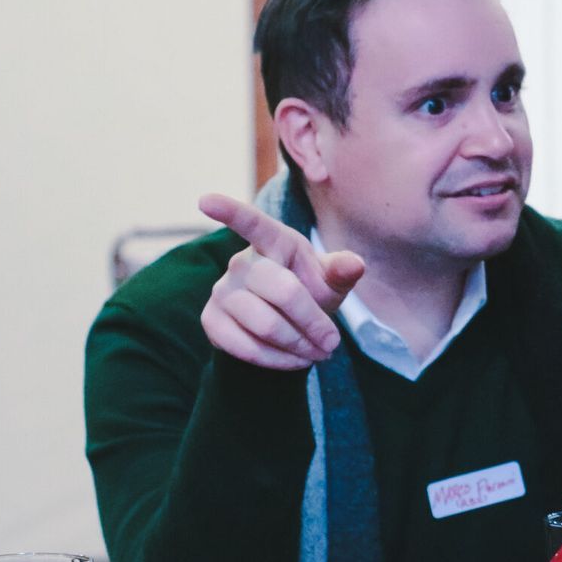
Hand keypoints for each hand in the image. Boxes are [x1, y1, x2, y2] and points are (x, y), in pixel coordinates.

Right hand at [197, 193, 365, 369]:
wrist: (288, 327)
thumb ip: (341, 271)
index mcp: (275, 242)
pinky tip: (293, 360)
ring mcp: (222, 290)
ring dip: (299, 347)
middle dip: (314, 323)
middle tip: (332, 344)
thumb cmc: (312, 292)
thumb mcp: (332, 281)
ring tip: (316, 353)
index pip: (253, 224)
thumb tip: (355, 265)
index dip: (230, 212)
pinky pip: (246, 348)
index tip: (206, 201)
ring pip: (266, 326)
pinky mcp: (211, 319)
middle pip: (283, 292)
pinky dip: (277, 360)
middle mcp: (243, 262)